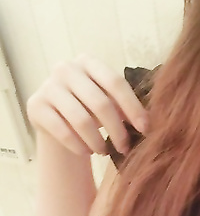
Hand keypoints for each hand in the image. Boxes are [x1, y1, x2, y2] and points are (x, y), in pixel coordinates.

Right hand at [26, 53, 149, 157]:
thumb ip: (124, 105)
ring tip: (105, 152)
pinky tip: (86, 152)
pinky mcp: (35, 106)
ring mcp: (48, 86)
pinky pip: (62, 131)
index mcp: (89, 62)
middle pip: (100, 103)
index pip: (115, 82)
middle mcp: (66, 69)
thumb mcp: (108, 102)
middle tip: (125, 148)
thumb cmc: (90, 110)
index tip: (145, 129)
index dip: (133, 107)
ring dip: (97, 141)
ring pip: (81, 119)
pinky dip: (78, 146)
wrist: (56, 120)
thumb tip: (149, 124)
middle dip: (117, 130)